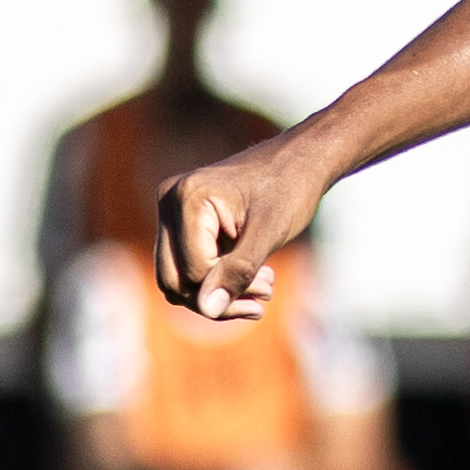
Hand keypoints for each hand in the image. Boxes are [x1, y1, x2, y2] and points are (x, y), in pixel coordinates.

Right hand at [158, 137, 325, 321]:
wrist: (300, 160)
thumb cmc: (290, 189)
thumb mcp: (269, 233)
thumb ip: (238, 271)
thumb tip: (207, 309)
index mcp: (188, 197)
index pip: (194, 271)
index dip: (229, 288)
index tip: (268, 286)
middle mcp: (170, 201)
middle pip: (175, 280)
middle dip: (218, 299)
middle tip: (263, 296)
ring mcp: (172, 211)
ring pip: (178, 279)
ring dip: (218, 294)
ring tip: (262, 288)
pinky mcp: (182, 222)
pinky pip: (186, 267)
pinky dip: (216, 281)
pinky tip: (253, 279)